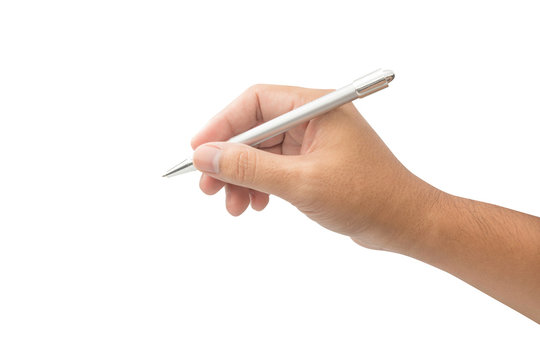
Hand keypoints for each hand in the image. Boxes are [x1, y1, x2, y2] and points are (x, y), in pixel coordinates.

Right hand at [190, 84, 440, 252]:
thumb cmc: (368, 197)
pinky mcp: (313, 164)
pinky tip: (255, 205)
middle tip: (207, 185)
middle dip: (229, 158)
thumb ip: (250, 168)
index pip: (256, 102)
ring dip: (242, 177)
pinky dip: (260, 185)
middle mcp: (313, 119)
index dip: (222, 125)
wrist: (405, 223)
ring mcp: (313, 142)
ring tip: (233, 205)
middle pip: (255, 129)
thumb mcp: (301, 183)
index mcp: (316, 107)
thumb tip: (206, 156)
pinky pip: (275, 168)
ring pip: (262, 152)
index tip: (198, 151)